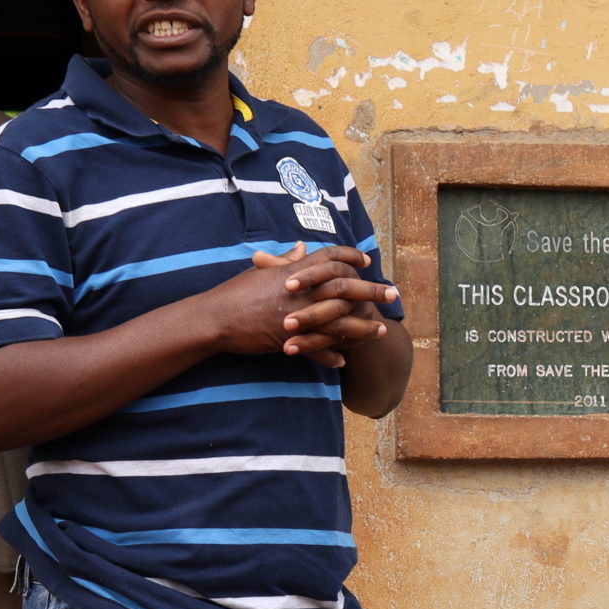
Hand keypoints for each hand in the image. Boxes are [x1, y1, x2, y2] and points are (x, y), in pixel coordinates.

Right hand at [202, 243, 398, 363]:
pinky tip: (344, 361)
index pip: (329, 257)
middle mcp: (300, 291)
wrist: (215, 317)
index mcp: (294, 272)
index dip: (351, 257)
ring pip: (339, 322)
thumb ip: (286, 261)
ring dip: (362, 328)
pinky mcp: (289, 338)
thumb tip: (302, 247)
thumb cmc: (235, 293)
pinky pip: (318, 349)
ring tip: (380, 331)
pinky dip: (331, 356)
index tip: (367, 262)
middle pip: (344, 288)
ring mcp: (296, 316)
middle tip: (393, 294)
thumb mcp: (261, 270)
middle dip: (372, 291)